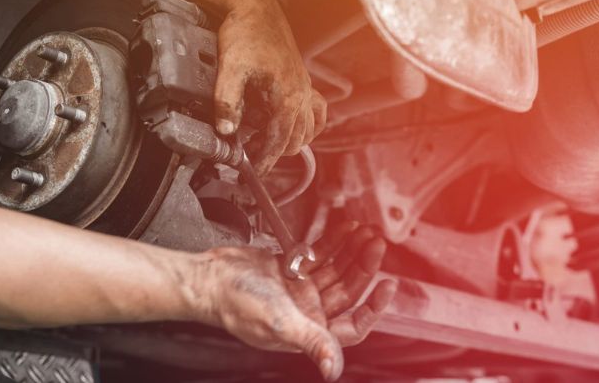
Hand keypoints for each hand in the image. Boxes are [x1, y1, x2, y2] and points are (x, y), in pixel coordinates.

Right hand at [190, 223, 395, 380]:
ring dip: (351, 251)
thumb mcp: (281, 324)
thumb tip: (333, 371)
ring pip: (336, 269)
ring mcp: (300, 288)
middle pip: (348, 290)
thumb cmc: (237, 305)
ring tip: (365, 233)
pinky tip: (345, 229)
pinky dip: (332, 242)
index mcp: (309, 329)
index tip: (388, 286)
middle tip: (375, 245)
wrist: (210, 279)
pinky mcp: (290, 268)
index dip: (374, 308)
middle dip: (363, 267)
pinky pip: (319, 255)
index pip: (353, 324)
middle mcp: (308, 310)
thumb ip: (312, 341)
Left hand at [213, 0, 326, 175]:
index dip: (265, 160)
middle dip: (275, 152)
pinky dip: (308, 125)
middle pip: (295, 140)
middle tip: (250, 155)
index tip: (253, 172)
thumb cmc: (245, 35)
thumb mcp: (230, 68)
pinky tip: (294, 126)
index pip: (279, 141)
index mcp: (288, 97)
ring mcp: (306, 89)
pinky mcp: (304, 82)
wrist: (257, 9)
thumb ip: (227, 101)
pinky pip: (317, 113)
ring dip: (291, 141)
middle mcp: (302, 96)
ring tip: (266, 143)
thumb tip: (226, 132)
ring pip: (308, 130)